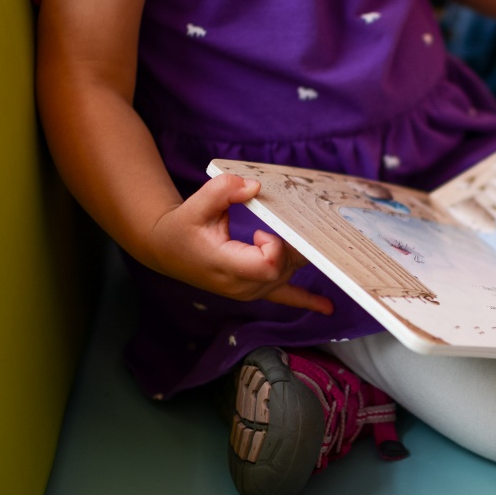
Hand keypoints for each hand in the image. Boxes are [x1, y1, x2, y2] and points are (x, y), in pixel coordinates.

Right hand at [149, 173, 333, 313]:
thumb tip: (254, 186)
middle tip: (300, 226)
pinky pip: (285, 296)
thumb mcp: (195, 204)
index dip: (274, 247)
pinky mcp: (255, 288)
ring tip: (326, 248)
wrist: (168, 250)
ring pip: (288, 275)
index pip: (267, 265)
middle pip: (283, 269)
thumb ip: (223, 190)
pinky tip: (328, 308)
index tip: (261, 230)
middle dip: (294, 247)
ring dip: (300, 257)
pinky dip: (307, 300)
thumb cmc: (181, 227)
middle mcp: (241, 284)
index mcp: (226, 265)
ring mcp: (250, 290)